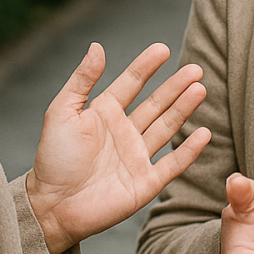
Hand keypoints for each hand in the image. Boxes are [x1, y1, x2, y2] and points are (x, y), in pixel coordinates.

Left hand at [26, 42, 210, 253]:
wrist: (50, 206)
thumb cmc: (52, 159)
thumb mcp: (61, 112)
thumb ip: (81, 80)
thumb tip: (97, 46)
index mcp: (104, 113)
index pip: (131, 83)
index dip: (146, 66)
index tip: (162, 49)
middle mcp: (124, 132)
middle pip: (156, 103)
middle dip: (176, 86)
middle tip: (195, 69)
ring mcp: (137, 157)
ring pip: (167, 127)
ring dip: (184, 108)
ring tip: (200, 89)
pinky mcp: (145, 183)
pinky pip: (173, 163)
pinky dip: (189, 149)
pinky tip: (203, 132)